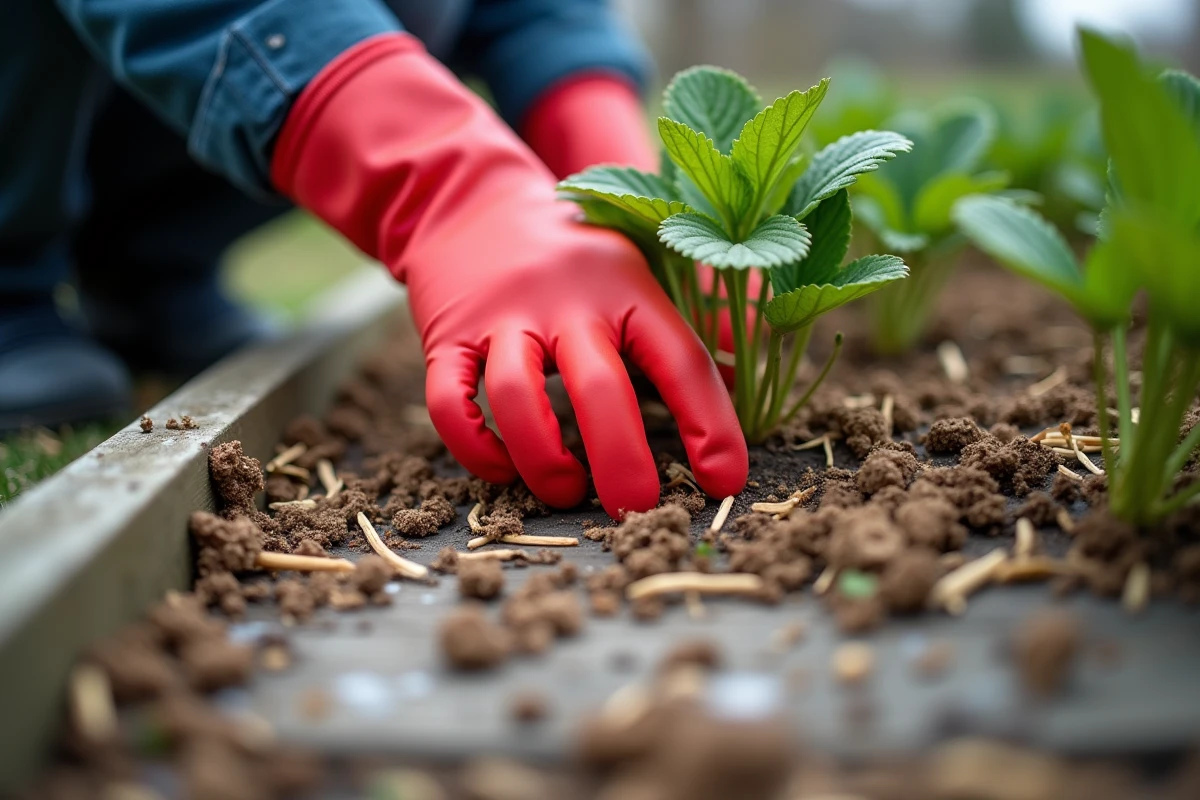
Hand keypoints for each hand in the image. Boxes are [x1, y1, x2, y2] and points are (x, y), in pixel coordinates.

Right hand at [272, 34, 746, 516]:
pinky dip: (473, 449)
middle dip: (623, 461)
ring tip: (566, 492)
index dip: (710, 423)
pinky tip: (502, 467)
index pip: (681, 357)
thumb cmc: (576, 250)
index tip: (724, 479)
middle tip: (639, 510)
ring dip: (543, 462)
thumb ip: (702, 307)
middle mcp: (566, 301)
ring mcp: (502, 318)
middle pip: (599, 388)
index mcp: (627, 286)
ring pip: (516, 399)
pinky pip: (449, 403)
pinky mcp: (448, 337)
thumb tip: (756, 361)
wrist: (471, 198)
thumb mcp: (644, 261)